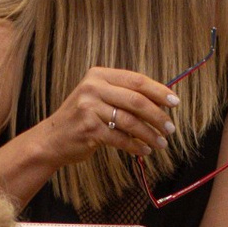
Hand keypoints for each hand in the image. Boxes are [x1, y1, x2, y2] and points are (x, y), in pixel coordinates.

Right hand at [29, 66, 177, 183]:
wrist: (53, 139)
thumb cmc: (82, 118)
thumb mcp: (99, 97)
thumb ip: (123, 94)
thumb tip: (161, 101)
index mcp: (99, 75)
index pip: (136, 80)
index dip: (159, 91)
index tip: (175, 102)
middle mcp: (93, 88)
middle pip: (136, 100)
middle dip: (158, 115)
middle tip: (170, 128)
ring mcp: (89, 108)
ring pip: (130, 121)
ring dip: (150, 134)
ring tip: (161, 143)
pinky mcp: (89, 129)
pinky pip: (120, 138)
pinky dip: (136, 146)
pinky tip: (144, 151)